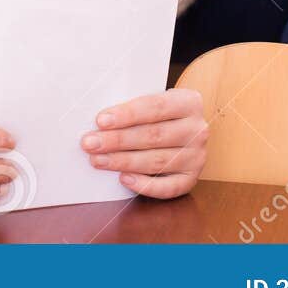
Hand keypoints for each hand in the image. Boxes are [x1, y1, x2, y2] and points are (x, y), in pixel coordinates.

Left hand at [81, 88, 207, 198]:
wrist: (183, 127)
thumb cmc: (158, 113)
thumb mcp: (152, 100)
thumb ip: (133, 105)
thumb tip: (100, 119)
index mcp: (189, 102)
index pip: (155, 106)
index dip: (127, 114)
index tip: (100, 120)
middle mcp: (197, 130)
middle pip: (153, 136)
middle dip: (117, 140)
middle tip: (90, 143)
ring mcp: (197, 156)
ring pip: (157, 161)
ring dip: (123, 162)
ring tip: (98, 160)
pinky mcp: (191, 178)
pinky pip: (168, 187)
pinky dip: (145, 185)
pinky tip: (124, 179)